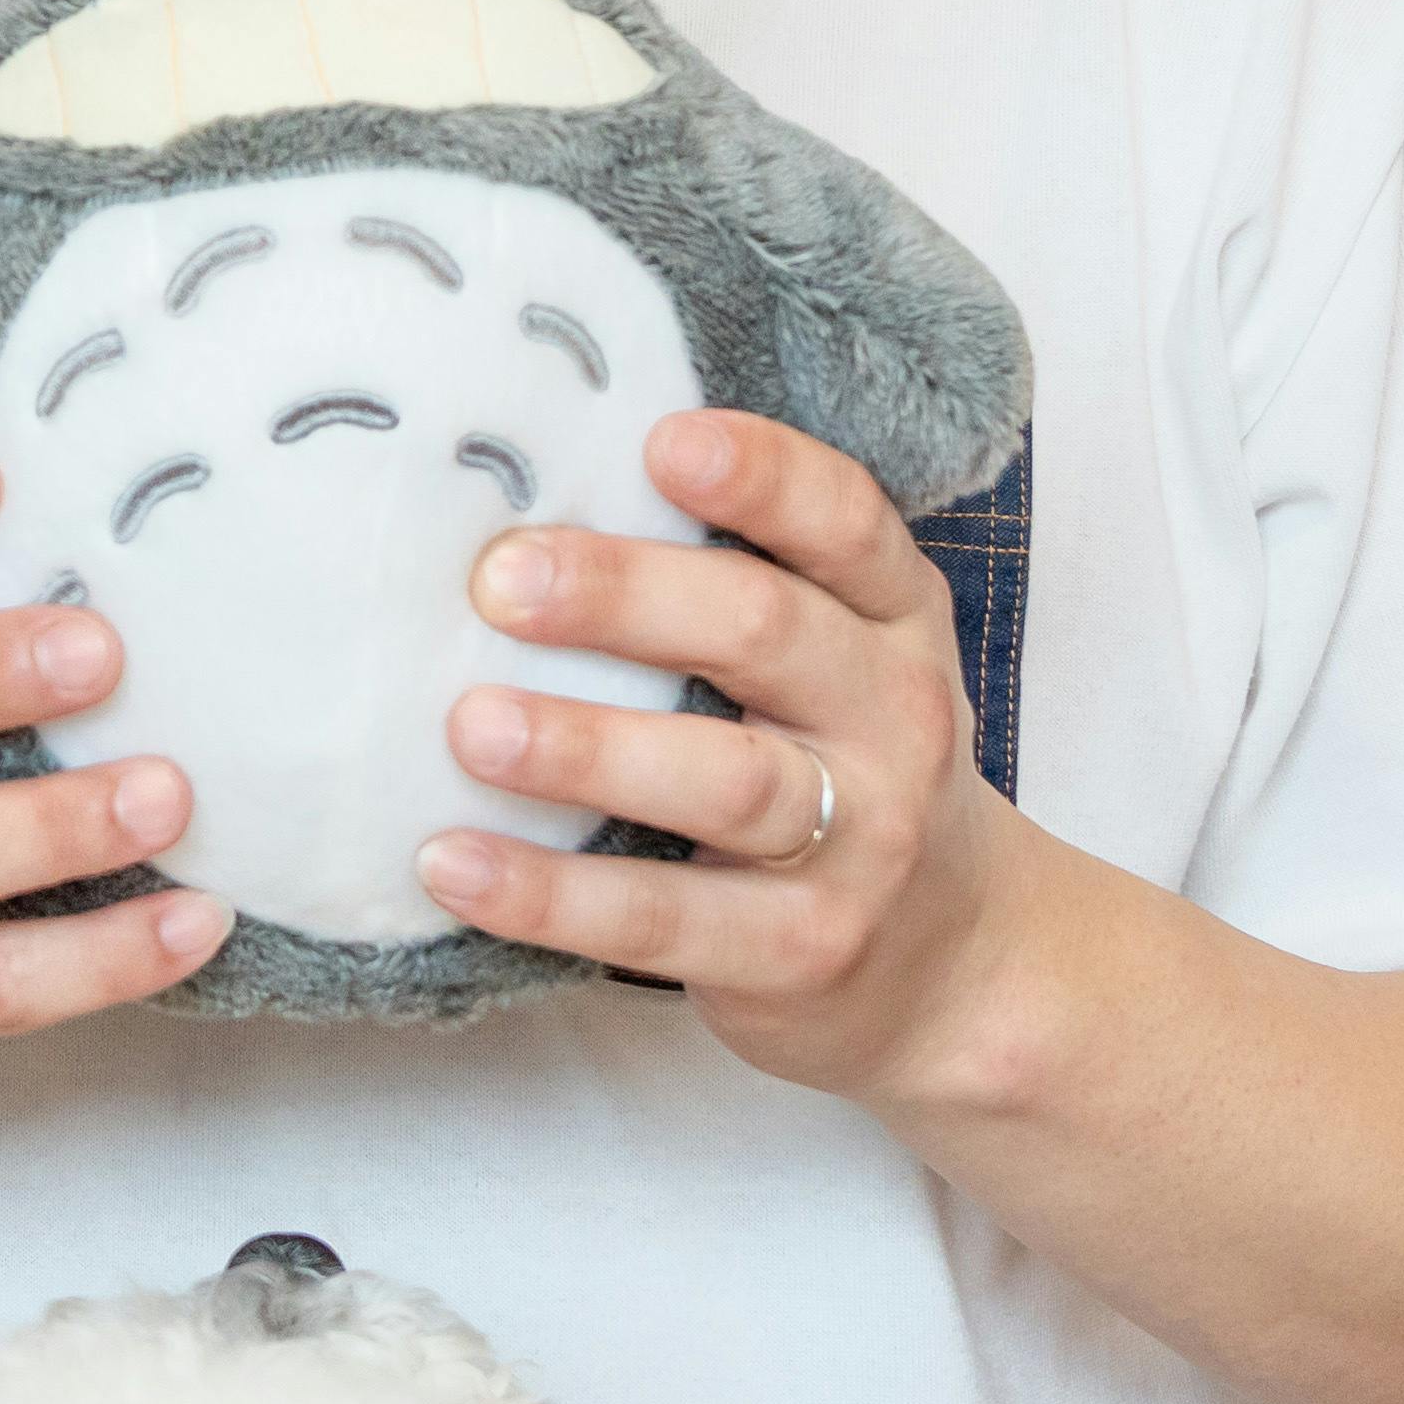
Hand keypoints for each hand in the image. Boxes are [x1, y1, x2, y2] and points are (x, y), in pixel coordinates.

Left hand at [415, 406, 1012, 1100]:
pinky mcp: (801, 951)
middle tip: (501, 580)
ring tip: (472, 728)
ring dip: (586, 750)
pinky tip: (453, 863)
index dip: (763, 476)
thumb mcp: (837, 660)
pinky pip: (664, 920)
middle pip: (766, 634)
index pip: (845, 522)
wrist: (950, 962)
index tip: (660, 441)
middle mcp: (893, 716)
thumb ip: (732, 586)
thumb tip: (530, 509)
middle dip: (627, 596)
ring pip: (723, 784)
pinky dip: (551, 894)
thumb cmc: (844, 769)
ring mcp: (860, 841)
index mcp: (894, 617)